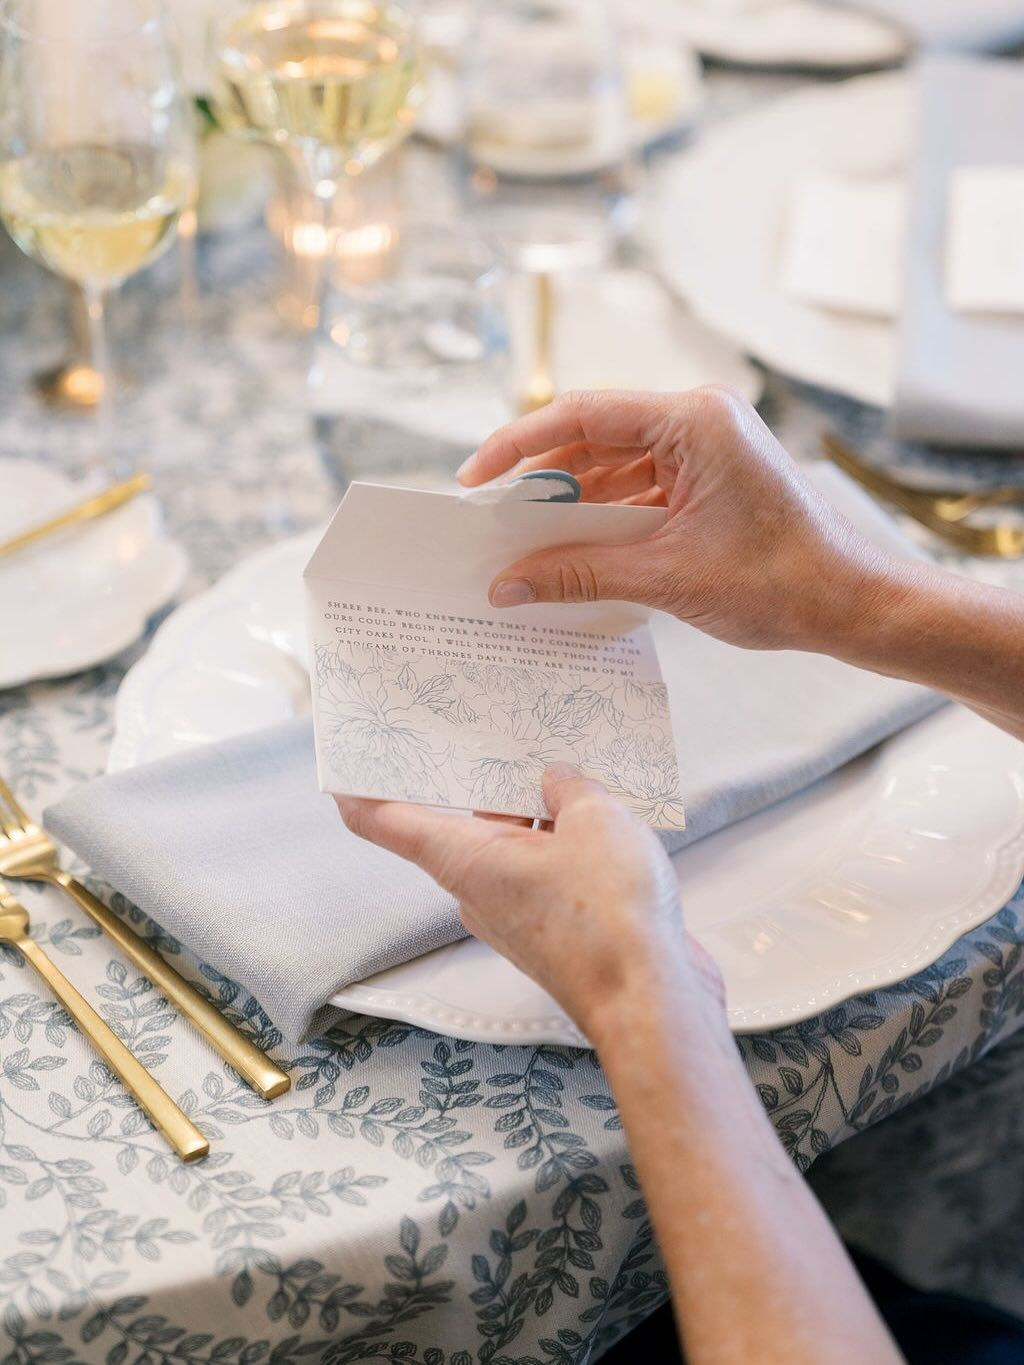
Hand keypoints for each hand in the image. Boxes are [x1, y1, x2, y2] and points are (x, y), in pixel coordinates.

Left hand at [336, 766, 725, 1043]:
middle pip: (467, 823)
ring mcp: (520, 914)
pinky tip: (607, 818)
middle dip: (484, 780)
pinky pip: (551, 872)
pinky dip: (569, 844)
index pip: (391, 824)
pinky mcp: (559, 930)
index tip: (342, 769)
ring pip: (517, 846)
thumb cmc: (609, 913)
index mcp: (467, 860)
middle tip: (494, 724)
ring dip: (540, 811)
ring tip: (574, 764)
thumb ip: (570, 788)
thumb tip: (557, 782)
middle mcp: (481, 890)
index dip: (362, 794)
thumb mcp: (593, 819)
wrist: (652, 1002)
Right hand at [457, 386, 898, 651]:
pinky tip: (573, 551)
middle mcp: (699, 420)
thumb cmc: (782, 581)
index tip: (476, 480)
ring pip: (615, 466)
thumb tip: (507, 585)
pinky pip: (641, 488)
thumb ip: (579, 574)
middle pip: (595, 438)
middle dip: (543, 482)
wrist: (852, 604)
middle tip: (493, 522)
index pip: (582, 415)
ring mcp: (706, 448)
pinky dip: (606, 518)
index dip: (519, 445)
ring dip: (573, 505)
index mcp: (694, 420)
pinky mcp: (710, 478)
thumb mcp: (666, 577)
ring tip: (525, 544)